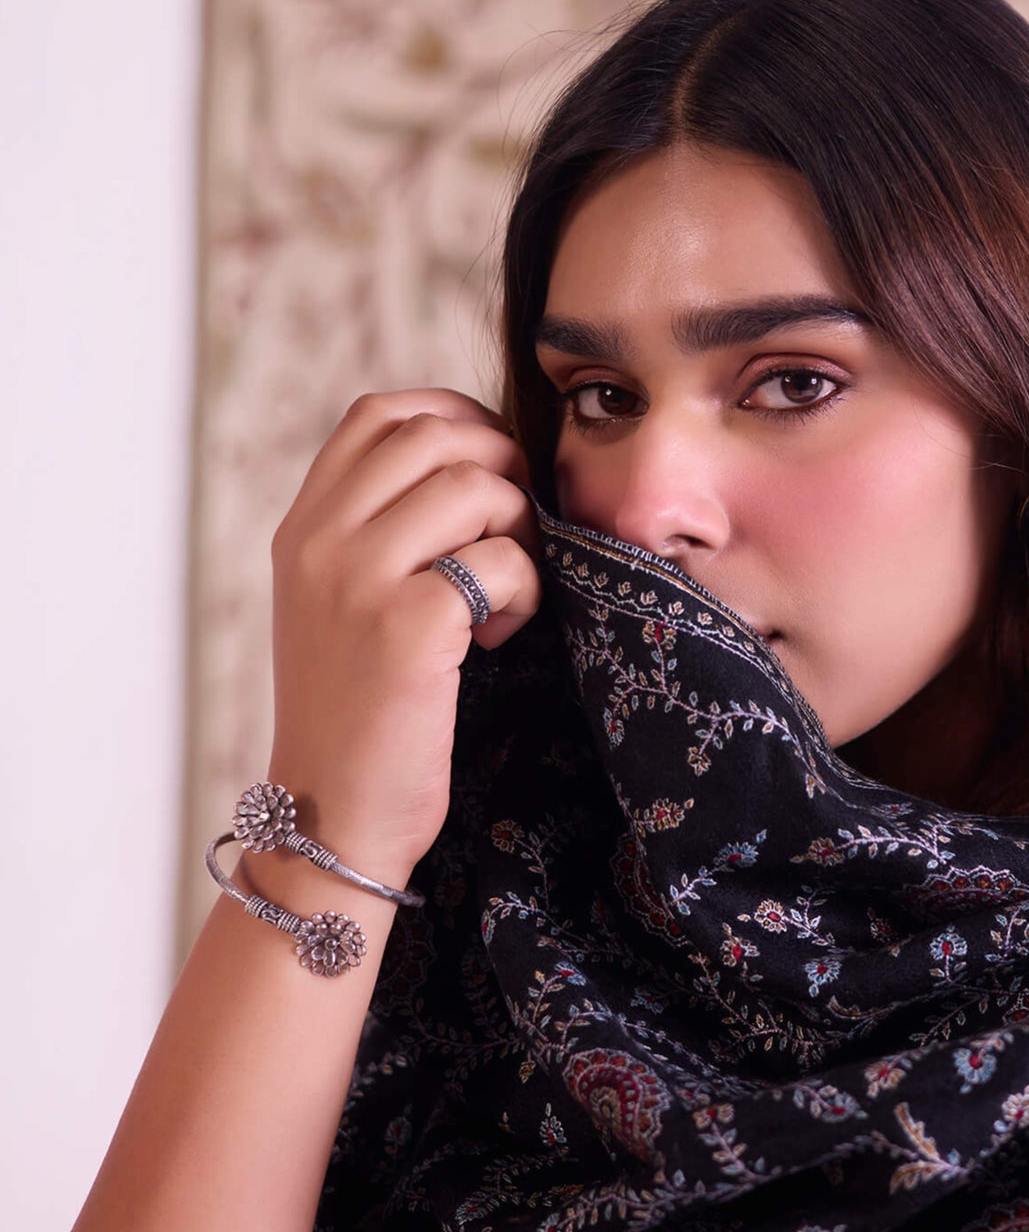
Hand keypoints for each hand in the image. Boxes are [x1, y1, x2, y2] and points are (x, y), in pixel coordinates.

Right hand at [265, 389, 542, 887]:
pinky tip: (497, 638)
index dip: (453, 418)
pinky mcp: (408, 625)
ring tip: (502, 594)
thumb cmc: (360, 711)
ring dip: (517, 531)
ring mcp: (358, 579)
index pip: (380, 413)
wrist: (331, 818)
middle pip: (437, 436)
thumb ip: (380, 527)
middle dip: (500, 470)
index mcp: (303, 527)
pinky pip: (501, 560)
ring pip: (476, 486)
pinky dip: (523, 592)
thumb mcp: (341, 602)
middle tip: (511, 535)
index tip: (489, 467)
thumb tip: (479, 456)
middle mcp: (319, 541)